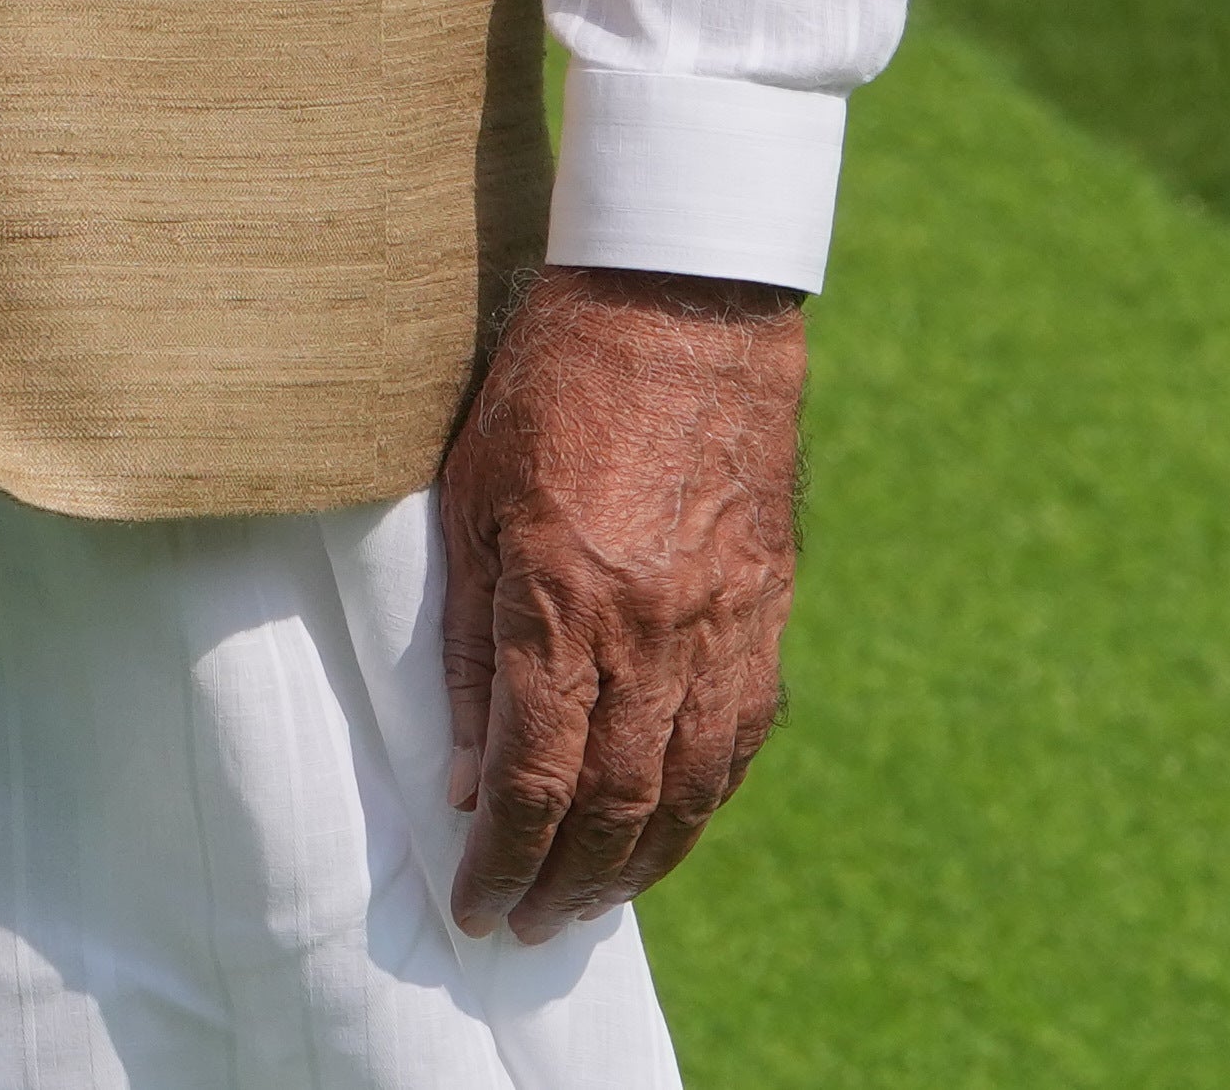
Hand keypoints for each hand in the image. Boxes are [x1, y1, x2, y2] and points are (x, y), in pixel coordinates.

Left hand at [436, 263, 804, 944]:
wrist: (680, 304)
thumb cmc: (547, 384)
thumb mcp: (469, 498)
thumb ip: (468, 644)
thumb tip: (464, 775)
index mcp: (564, 600)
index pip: (534, 776)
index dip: (502, 859)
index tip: (474, 906)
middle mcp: (652, 629)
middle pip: (616, 802)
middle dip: (567, 881)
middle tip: (525, 926)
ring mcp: (722, 622)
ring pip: (691, 785)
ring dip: (641, 861)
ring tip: (592, 900)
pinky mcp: (765, 606)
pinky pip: (740, 733)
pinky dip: (705, 797)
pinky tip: (671, 825)